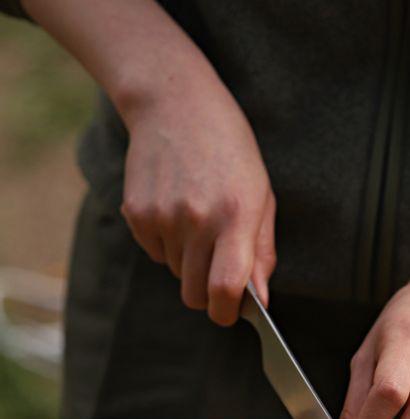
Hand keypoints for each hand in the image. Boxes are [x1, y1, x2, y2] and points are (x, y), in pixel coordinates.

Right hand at [120, 75, 275, 324]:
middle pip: (194, 293)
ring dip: (190, 262)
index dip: (227, 312)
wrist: (176, 105)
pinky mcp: (136, 212)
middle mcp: (196, 219)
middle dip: (208, 294)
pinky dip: (168, 244)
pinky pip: (156, 253)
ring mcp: (161, 216)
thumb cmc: (232, 152)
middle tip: (219, 270)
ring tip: (201, 222)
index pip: (225, 288)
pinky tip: (178, 210)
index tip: (230, 313)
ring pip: (176, 273)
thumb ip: (262, 251)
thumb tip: (260, 297)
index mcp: (235, 216)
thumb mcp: (263, 197)